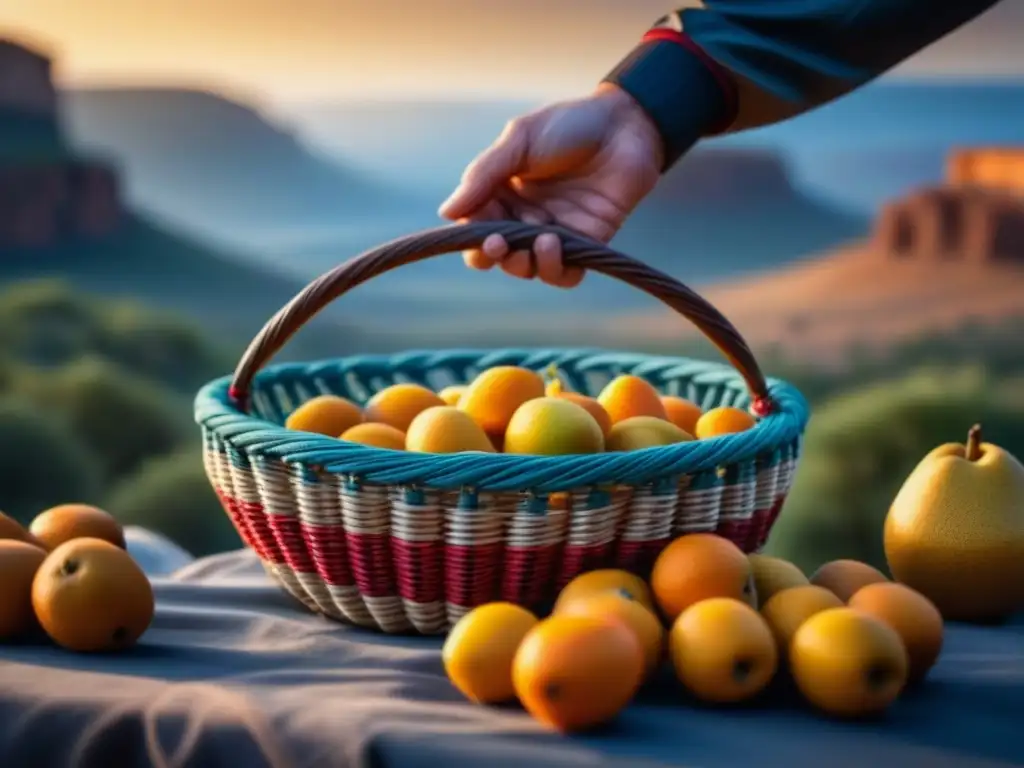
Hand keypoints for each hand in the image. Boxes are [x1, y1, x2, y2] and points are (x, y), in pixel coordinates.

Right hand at [438, 83, 662, 287]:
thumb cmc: (570, 125)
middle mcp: (524, 218)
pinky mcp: (585, 245)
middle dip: (493, 256)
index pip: (475, 226)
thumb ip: (484, 174)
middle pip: (497, 255)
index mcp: (501, 193)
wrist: (625, 125)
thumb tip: (446, 212)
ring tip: (541, 239)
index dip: (470, 235)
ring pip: (528, 268)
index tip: (475, 229)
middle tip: (497, 243)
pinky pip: (565, 274)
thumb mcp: (520, 140)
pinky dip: (556, 270)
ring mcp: (554, 233)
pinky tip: (558, 246)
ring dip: (525, 263)